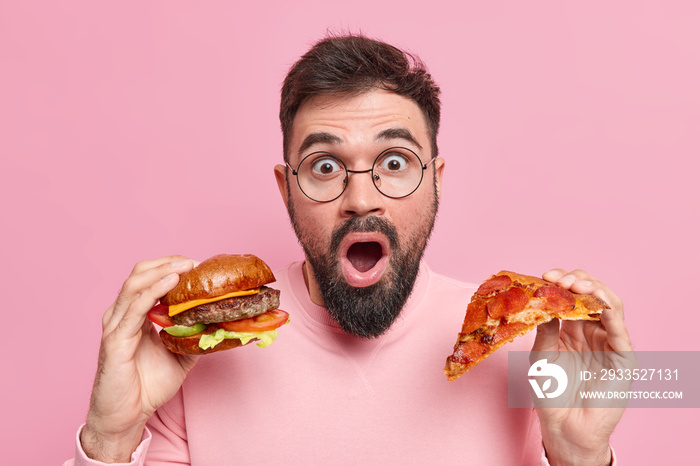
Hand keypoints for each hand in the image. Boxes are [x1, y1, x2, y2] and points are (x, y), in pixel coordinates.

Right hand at [81, 256, 199, 462]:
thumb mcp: (180, 356)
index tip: (198, 265)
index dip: (171, 267)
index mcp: (134, 315)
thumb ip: (194, 337)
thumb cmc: (147, 387)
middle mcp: (122, 314)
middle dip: (168, 263)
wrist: (127, 417)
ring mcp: (116, 325)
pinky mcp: (115, 339)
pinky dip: (153, 292)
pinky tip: (170, 283)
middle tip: (194, 262)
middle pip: (140, 274)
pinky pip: (135, 308)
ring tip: (185, 266)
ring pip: (135, 284)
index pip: (149, 278)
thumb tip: (222, 325)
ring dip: (162, 271)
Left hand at [531, 269, 633, 465]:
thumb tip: (544, 302)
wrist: (564, 428)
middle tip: (559, 279)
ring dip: (595, 292)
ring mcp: (610, 343)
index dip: (560, 283)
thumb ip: (546, 330)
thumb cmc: (552, 394)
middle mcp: (594, 332)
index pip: (572, 296)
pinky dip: (611, 314)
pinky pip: (620, 331)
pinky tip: (598, 304)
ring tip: (576, 286)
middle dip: (577, 282)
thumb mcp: (542, 356)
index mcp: (573, 329)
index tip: (544, 277)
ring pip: (611, 306)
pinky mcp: (623, 359)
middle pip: (593, 295)